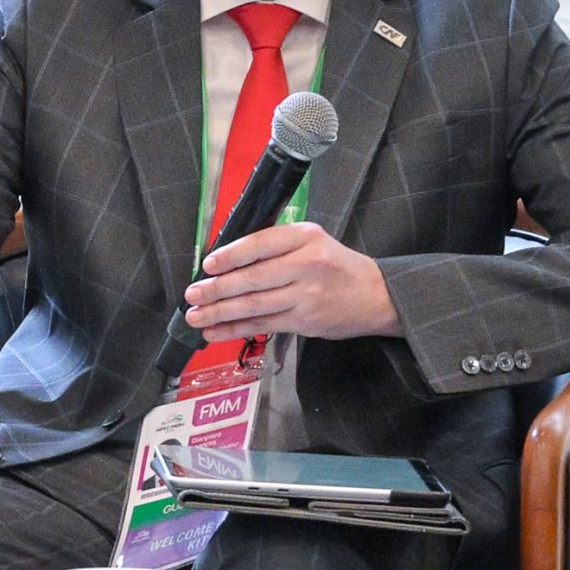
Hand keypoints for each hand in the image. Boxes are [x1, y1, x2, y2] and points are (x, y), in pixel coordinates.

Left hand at [183, 222, 401, 341]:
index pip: (260, 244)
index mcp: (306, 237)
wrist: (376, 296)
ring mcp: (306, 296)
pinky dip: (236, 329)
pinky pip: (263, 325)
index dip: (230, 255)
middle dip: (217, 288)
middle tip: (192, 294)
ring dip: (220, 312)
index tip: (208, 265)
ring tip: (196, 315)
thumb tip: (228, 260)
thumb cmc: (337, 267)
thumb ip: (277, 247)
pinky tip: (215, 331)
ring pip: (254, 305)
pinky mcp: (304, 321)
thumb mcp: (313, 242)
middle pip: (253, 277)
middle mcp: (306, 265)